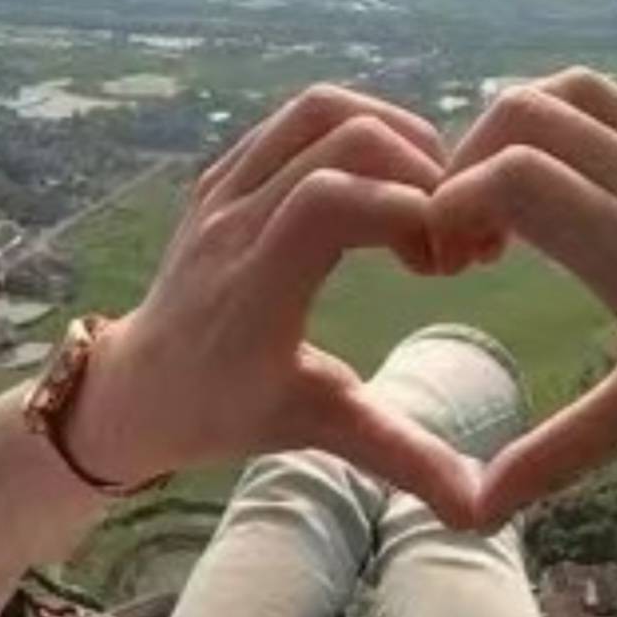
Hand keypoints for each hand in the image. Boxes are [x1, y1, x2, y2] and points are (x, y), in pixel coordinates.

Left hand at [73, 84, 478, 523]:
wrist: (134, 388)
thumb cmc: (223, 412)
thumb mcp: (314, 430)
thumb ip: (398, 455)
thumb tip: (482, 507)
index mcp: (254, 285)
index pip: (333, 202)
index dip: (409, 211)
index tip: (447, 262)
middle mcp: (234, 221)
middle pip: (338, 137)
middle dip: (417, 167)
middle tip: (448, 227)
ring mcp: (223, 188)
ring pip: (315, 109)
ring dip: (389, 131)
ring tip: (426, 188)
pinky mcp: (222, 172)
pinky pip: (292, 121)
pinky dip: (351, 130)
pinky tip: (379, 179)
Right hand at [424, 72, 616, 534]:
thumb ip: (553, 454)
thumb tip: (468, 509)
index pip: (519, 177)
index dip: (454, 199)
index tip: (441, 254)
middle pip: (536, 111)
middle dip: (472, 156)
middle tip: (464, 231)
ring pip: (587, 91)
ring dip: (527, 130)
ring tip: (516, 206)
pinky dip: (588, 133)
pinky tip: (588, 198)